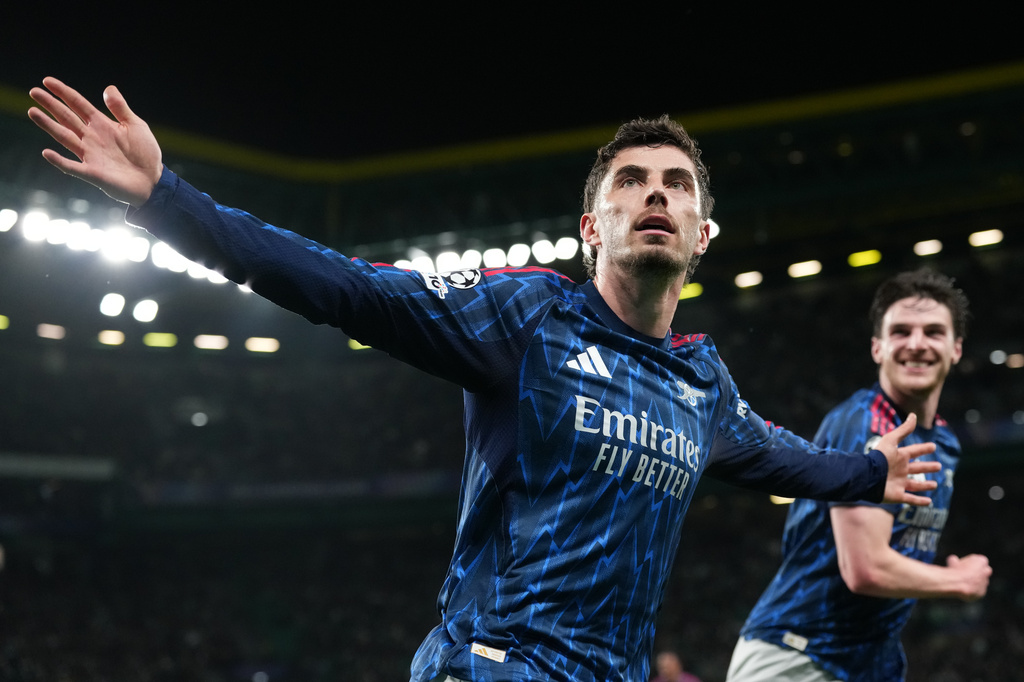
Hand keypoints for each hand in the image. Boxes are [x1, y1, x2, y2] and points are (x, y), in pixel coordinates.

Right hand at [28, 77, 161, 206]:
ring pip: (65, 137)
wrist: (153, 181)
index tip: (46, 81)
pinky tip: (47, 153)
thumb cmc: (145, 153)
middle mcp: (92, 137)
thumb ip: (120, 108)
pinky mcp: (92, 173)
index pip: (78, 104)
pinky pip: (72, 167)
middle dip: (50, 105)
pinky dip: (60, 161)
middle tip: (33, 92)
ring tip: (33, 112)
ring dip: (49, 125)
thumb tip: (109, 88)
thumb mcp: (136, 126)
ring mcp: (90, 155)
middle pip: (66, 117)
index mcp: (102, 124)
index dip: (63, 92)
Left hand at [876, 413, 940, 505]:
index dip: (923, 449)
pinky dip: (920, 501)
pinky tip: (929, 502)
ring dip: (925, 485)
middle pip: (917, 468)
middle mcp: (900, 470)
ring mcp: (898, 483)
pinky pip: (911, 499)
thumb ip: (903, 430)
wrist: (867, 476)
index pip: (914, 452)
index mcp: (899, 457)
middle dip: (927, 467)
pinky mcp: (897, 496)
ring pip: (915, 485)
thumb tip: (913, 415)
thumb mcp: (891, 441)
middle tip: (939, 466)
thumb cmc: (878, 458)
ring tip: (935, 484)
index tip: (933, 446)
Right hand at [946, 554, 991, 600]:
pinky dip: (972, 590)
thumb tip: (953, 560)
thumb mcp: (952, 561)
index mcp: (981, 560)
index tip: (963, 565)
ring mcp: (985, 582)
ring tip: (961, 582)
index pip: (980, 561)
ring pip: (981, 581)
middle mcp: (986, 571)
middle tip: (966, 573)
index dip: (971, 563)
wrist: (957, 583)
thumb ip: (956, 560)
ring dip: (974, 581)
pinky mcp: (982, 592)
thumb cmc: (955, 570)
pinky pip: (978, 591)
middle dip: (977, 572)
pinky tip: (963, 589)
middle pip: (984, 571)